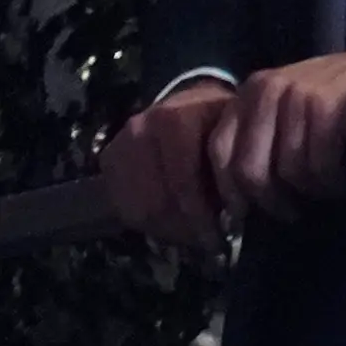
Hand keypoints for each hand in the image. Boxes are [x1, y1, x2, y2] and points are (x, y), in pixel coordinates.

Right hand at [101, 82, 234, 250]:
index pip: (183, 182)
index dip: (202, 215)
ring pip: (139, 210)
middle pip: (157, 201)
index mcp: (180, 119)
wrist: (192, 103)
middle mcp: (143, 128)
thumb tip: (232, 221)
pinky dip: (151, 225)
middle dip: (187, 229)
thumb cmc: (223, 126)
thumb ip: (232, 172)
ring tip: (195, 236)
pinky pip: (124, 208)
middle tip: (211, 243)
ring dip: (170, 231)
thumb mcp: (236, 140)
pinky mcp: (109, 159)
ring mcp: (121, 143)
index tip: (225, 236)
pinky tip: (174, 225)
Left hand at [206, 47, 345, 220]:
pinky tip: (345, 180)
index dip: (229, 189)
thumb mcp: (287, 109)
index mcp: (250, 93)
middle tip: (292, 212)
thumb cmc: (337, 96)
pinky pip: (319, 162)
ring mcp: (298, 95)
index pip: (220, 150)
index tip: (245, 216)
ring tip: (327, 190)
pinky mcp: (329, 105)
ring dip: (311, 190)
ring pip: (288, 169)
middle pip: (249, 167)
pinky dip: (332, 180)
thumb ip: (261, 137)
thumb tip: (239, 196)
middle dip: (271, 200)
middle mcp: (267, 90)